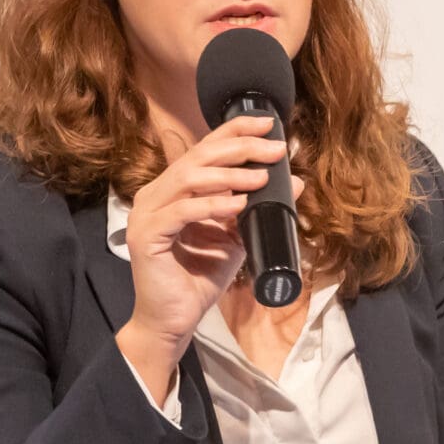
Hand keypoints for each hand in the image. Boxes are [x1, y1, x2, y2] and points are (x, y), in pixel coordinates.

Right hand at [114, 115, 284, 401]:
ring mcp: (148, 213)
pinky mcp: (147, 236)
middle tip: (275, 148)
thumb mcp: (237, 237)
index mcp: (174, 190)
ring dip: (229, 175)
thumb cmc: (199, 277)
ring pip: (188, 179)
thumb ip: (258, 208)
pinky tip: (238, 204)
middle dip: (240, 148)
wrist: (175, 319)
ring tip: (261, 177)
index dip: (235, 132)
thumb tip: (295, 184)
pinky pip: (183, 212)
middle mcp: (156, 195)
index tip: (270, 124)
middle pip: (198, 157)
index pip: (205, 149)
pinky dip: (212, 205)